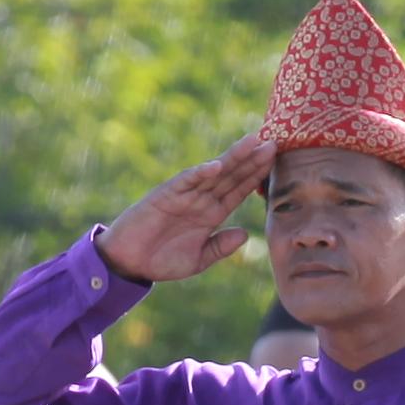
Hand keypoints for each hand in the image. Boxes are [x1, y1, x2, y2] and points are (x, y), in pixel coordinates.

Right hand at [96, 137, 271, 287]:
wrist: (129, 263)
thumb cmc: (162, 261)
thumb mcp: (198, 260)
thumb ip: (220, 247)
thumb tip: (245, 234)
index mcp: (211, 214)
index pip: (238, 190)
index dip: (256, 176)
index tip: (275, 161)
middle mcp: (201, 200)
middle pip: (232, 176)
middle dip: (252, 160)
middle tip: (274, 142)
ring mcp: (184, 195)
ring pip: (214, 173)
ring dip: (233, 157)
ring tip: (252, 141)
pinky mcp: (165, 195)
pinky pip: (186, 182)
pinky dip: (200, 173)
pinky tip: (217, 165)